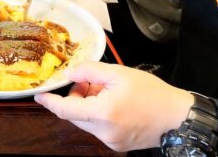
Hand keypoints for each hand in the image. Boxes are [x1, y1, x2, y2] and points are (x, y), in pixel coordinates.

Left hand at [35, 61, 192, 151]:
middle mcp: (103, 131)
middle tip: (90, 82)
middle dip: (76, 97)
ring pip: (86, 121)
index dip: (50, 102)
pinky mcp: (116, 145)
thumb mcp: (119, 73)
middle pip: (75, 114)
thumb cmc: (152, 94)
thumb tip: (70, 74)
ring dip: (88, 106)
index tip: (39, 95)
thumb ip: (90, 71)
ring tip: (107, 92)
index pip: (65, 110)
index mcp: (103, 113)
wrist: (177, 118)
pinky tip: (115, 104)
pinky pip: (98, 128)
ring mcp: (110, 141)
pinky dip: (99, 115)